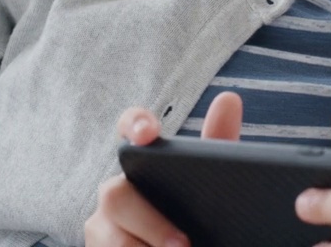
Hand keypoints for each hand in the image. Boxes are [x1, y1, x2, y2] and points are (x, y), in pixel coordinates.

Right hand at [84, 92, 242, 245]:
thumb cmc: (194, 223)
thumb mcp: (210, 188)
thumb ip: (219, 146)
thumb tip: (229, 98)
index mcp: (142, 166)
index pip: (130, 129)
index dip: (135, 125)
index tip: (150, 135)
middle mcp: (115, 193)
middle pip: (115, 194)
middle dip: (150, 222)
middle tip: (183, 244)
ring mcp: (101, 227)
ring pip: (112, 236)